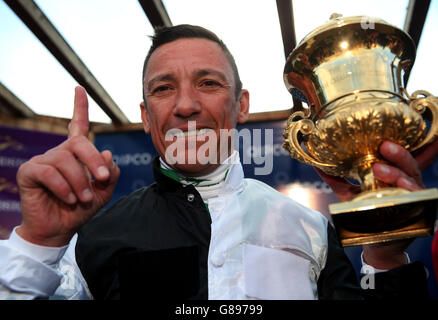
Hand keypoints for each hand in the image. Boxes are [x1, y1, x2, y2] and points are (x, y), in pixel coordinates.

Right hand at [16, 87, 119, 246]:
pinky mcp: (29, 172)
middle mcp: (58, 153)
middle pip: (78, 142)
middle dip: (93, 161)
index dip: (79, 107)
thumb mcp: (103, 191)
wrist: (59, 229)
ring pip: (65, 160)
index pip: (77, 126)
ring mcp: (42, 161)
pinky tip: (68, 198)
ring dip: (79, 181)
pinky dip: (63, 187)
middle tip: (101, 180)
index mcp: (75, 155)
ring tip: (82, 198)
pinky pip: (49, 172)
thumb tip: (106, 152)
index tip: (80, 89)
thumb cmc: (80, 208)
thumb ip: (109, 172)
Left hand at [316, 139, 437, 268]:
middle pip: (408, 165)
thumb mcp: (349, 194)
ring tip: (379, 169)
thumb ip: (336, 179)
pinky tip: (400, 186)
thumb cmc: (365, 214)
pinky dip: (408, 191)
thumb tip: (317, 163)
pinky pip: (416, 200)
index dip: (392, 148)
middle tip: (384, 147)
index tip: (380, 141)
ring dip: (397, 173)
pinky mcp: (414, 212)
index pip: (396, 158)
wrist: (375, 244)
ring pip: (412, 181)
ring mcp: (412, 198)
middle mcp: (406, 184)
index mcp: (393, 175)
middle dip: (397, 155)